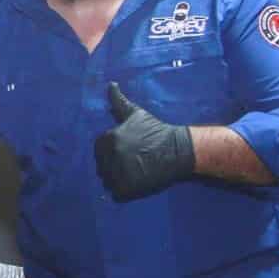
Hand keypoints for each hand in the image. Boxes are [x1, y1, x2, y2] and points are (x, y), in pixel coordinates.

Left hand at [94, 83, 195, 199]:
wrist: (179, 150)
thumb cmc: (157, 130)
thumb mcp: (136, 114)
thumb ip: (119, 101)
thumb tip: (110, 84)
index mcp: (109, 138)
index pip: (99, 149)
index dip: (110, 151)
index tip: (127, 150)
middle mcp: (111, 156)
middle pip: (101, 165)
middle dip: (112, 165)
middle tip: (132, 162)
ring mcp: (118, 173)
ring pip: (107, 180)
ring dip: (116, 179)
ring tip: (134, 172)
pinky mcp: (127, 188)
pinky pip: (115, 194)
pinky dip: (123, 191)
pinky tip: (136, 182)